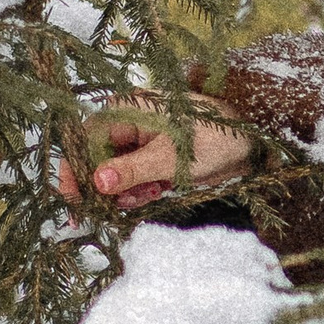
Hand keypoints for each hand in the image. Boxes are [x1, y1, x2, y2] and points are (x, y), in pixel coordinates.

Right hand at [56, 103, 251, 213]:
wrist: (249, 146)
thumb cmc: (214, 140)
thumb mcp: (171, 158)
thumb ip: (132, 170)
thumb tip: (97, 181)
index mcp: (125, 110)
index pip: (84, 140)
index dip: (75, 171)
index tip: (74, 201)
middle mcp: (126, 123)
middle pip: (95, 159)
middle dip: (102, 187)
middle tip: (105, 213)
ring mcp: (137, 142)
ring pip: (112, 173)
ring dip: (124, 192)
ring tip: (150, 193)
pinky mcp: (149, 158)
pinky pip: (131, 179)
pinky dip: (138, 191)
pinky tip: (157, 191)